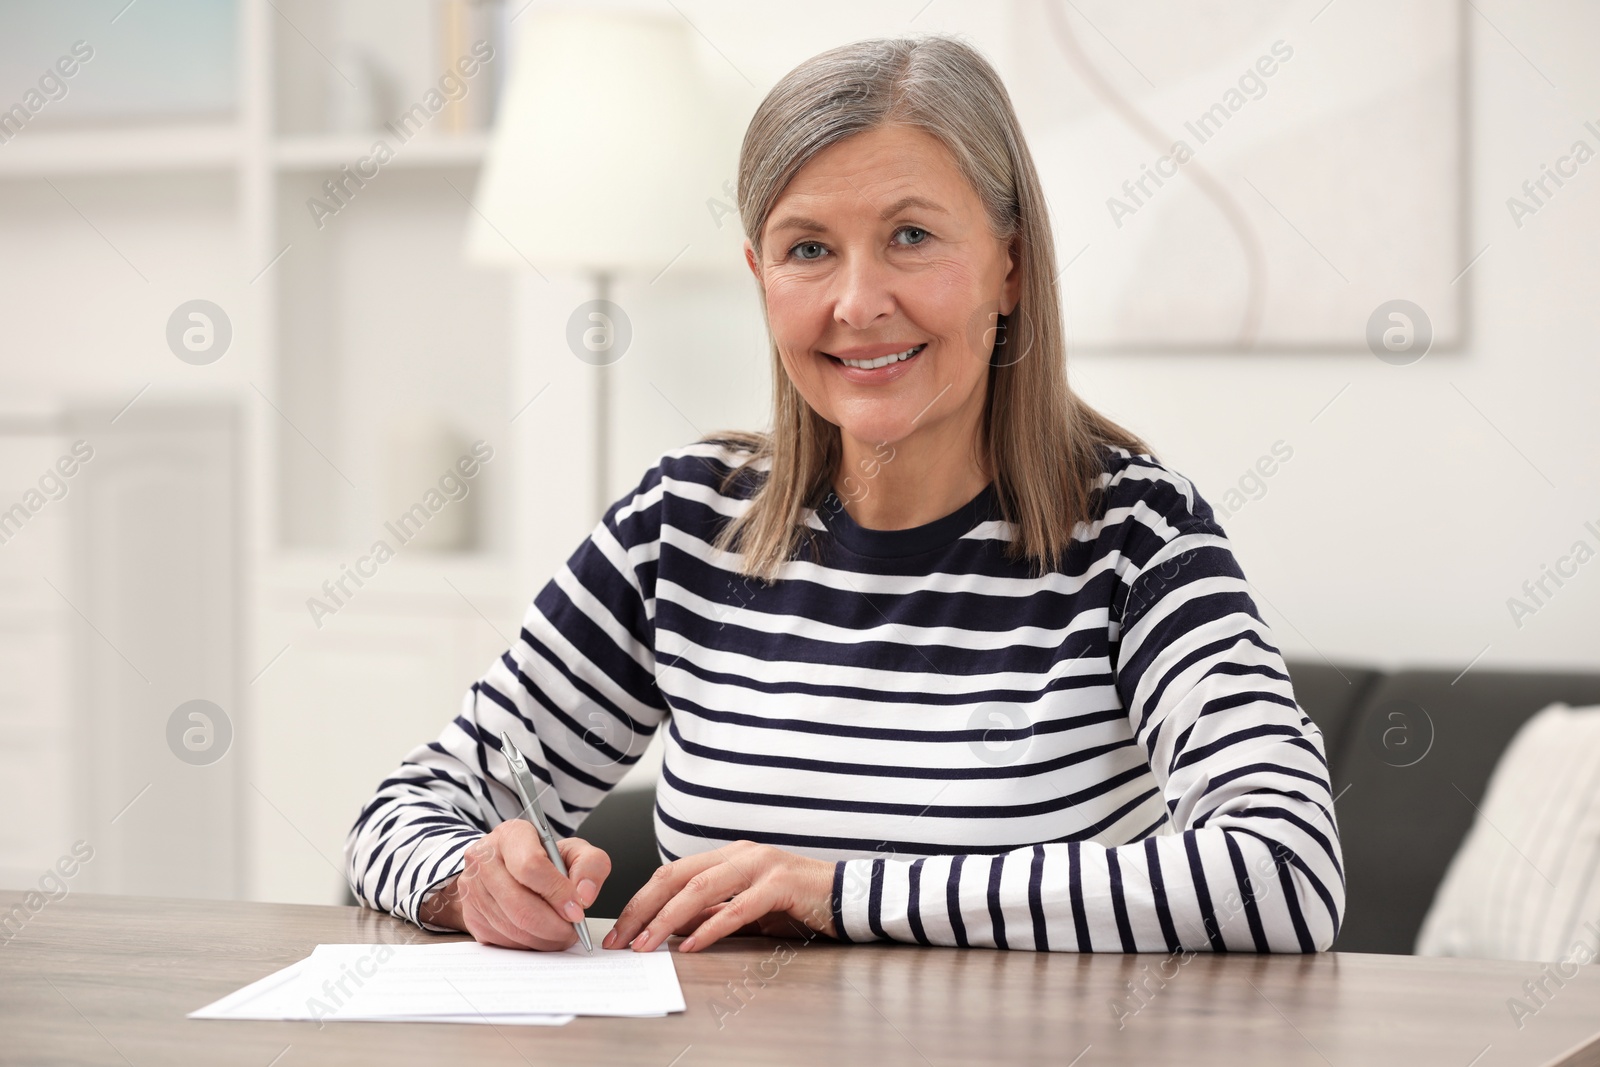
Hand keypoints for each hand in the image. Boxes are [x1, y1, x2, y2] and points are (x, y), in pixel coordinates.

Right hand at [418, 820, 609, 950]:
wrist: (507, 865)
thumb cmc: (543, 858)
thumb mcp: (573, 851)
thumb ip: (590, 865)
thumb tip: (584, 895)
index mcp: (510, 835)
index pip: (531, 866)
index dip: (558, 893)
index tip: (577, 910)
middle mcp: (484, 859)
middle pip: (520, 904)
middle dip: (553, 925)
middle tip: (573, 931)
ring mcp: (472, 888)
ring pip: (512, 927)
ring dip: (543, 939)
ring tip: (561, 934)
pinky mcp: (470, 915)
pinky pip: (502, 940)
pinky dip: (528, 945)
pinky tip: (541, 936)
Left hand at [605, 840, 837, 952]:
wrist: (847, 897)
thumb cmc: (797, 904)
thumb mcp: (747, 909)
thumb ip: (713, 912)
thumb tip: (673, 930)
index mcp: (728, 856)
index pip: (671, 873)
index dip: (640, 901)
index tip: (620, 930)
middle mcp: (740, 853)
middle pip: (676, 877)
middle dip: (642, 909)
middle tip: (620, 940)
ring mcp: (759, 865)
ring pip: (700, 889)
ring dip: (666, 920)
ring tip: (646, 945)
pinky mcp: (780, 884)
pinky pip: (738, 907)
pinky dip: (711, 927)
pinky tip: (692, 945)